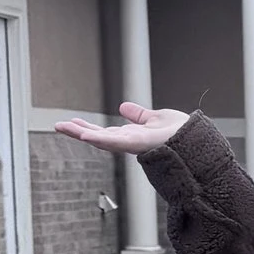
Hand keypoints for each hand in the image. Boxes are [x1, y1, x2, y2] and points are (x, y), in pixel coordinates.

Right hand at [55, 100, 190, 155]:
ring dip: (83, 134)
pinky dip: (100, 138)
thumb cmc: (182, 133)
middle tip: (57, 125)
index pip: (104, 132)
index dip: (87, 127)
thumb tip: (123, 108)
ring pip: (103, 140)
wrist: (196, 138)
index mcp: (132, 136)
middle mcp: (130, 142)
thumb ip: (138, 115)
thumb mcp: (154, 118)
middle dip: (77, 131)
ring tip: (65, 128)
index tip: (71, 122)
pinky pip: (117, 142)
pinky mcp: (140, 144)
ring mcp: (133, 145)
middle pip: (98, 137)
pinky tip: (86, 135)